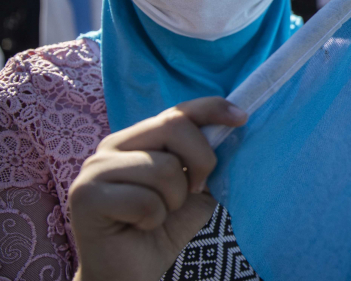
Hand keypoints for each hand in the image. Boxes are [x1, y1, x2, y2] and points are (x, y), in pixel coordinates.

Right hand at [69, 97, 247, 280]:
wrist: (129, 273)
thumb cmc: (162, 228)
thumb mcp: (197, 190)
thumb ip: (208, 162)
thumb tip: (233, 132)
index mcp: (139, 137)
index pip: (178, 110)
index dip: (212, 109)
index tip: (242, 117)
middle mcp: (113, 144)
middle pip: (174, 126)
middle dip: (201, 160)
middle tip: (195, 191)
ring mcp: (95, 168)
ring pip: (162, 167)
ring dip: (173, 201)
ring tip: (159, 214)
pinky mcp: (85, 196)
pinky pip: (144, 200)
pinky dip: (154, 219)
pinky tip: (141, 227)